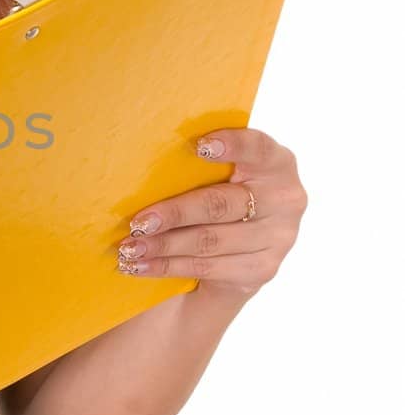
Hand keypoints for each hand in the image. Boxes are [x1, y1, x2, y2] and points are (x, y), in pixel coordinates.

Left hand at [114, 127, 308, 301]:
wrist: (234, 257)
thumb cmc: (216, 199)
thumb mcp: (217, 177)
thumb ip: (200, 167)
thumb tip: (143, 156)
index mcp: (277, 164)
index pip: (259, 149)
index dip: (233, 145)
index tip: (199, 147)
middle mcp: (286, 200)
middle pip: (221, 204)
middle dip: (174, 213)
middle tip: (138, 223)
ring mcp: (278, 238)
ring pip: (209, 241)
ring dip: (163, 246)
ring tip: (129, 248)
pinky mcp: (262, 269)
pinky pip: (206, 267)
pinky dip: (167, 266)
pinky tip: (140, 266)